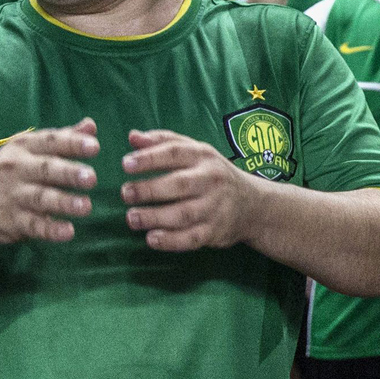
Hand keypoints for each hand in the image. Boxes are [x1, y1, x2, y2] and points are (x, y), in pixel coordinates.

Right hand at [0, 121, 98, 246]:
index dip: (72, 143)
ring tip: (86, 206)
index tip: (95, 146)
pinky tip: (68, 232)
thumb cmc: (10, 172)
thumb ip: (62, 139)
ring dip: (63, 202)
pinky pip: (33, 226)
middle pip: (45, 169)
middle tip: (92, 177)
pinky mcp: (10, 221)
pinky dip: (50, 230)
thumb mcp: (29, 150)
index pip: (50, 141)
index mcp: (24, 147)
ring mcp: (12, 195)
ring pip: (40, 198)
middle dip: (68, 172)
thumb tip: (91, 126)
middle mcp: (16, 168)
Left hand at [119, 129, 263, 252]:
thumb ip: (164, 142)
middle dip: (149, 189)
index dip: (149, 158)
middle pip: (178, 184)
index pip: (175, 153)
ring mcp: (214, 207)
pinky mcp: (215, 232)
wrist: (253, 205)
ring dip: (155, 217)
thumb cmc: (213, 174)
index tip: (125, 164)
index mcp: (203, 156)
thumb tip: (132, 137)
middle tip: (125, 193)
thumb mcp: (195, 151)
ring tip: (132, 218)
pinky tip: (151, 238)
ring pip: (183, 214)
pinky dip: (170, 241)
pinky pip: (191, 238)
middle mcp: (211, 180)